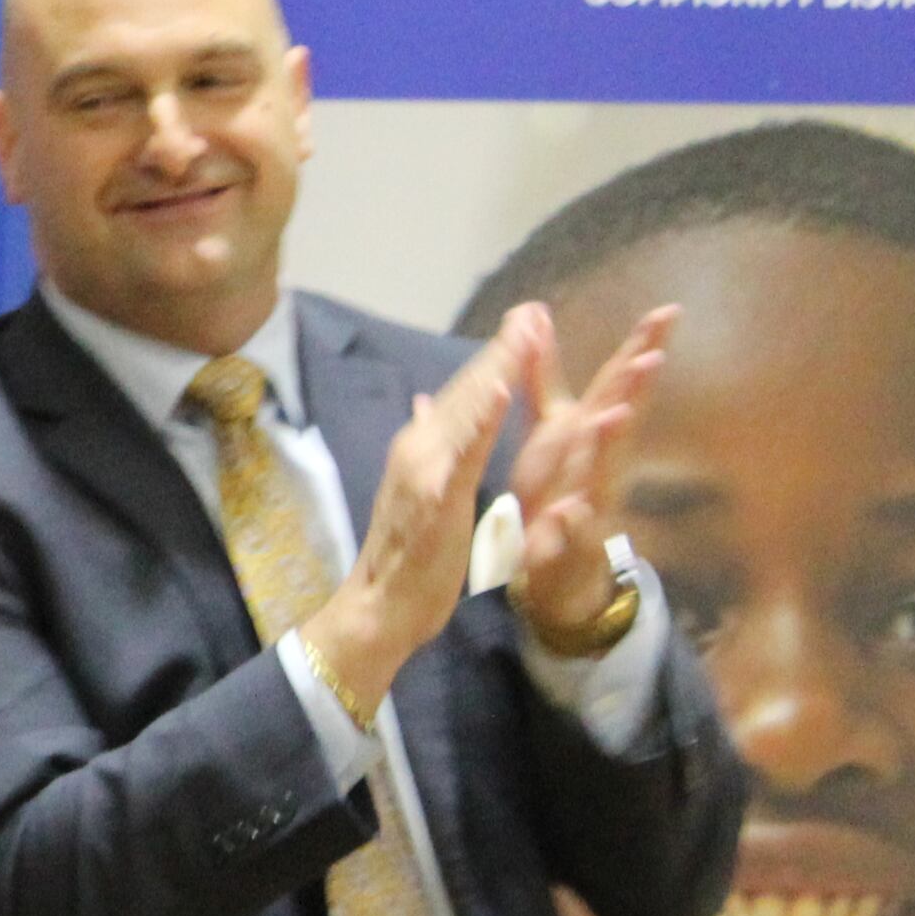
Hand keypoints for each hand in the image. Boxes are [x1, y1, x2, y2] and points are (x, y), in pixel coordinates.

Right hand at [297, 312, 531, 720]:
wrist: (379, 607)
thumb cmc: (407, 557)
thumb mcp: (424, 491)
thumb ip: (429, 444)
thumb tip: (424, 403)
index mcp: (424, 446)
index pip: (467, 393)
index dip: (497, 356)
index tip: (527, 320)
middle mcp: (420, 447)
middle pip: (469, 390)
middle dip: (504, 347)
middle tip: (535, 308)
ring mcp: (426, 469)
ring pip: (469, 409)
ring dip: (498, 366)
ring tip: (526, 330)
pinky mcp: (437, 495)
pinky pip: (465, 450)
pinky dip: (483, 417)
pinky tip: (502, 388)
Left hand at [502, 301, 671, 651]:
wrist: (555, 567)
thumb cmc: (558, 487)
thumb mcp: (548, 428)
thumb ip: (543, 376)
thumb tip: (537, 317)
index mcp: (592, 432)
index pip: (619, 383)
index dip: (643, 347)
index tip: (669, 311)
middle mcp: (601, 463)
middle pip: (623, 421)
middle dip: (637, 390)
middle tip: (652, 357)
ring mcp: (592, 503)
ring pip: (603, 474)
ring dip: (610, 447)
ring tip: (613, 417)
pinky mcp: (573, 544)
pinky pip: (574, 533)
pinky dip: (573, 521)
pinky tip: (570, 509)